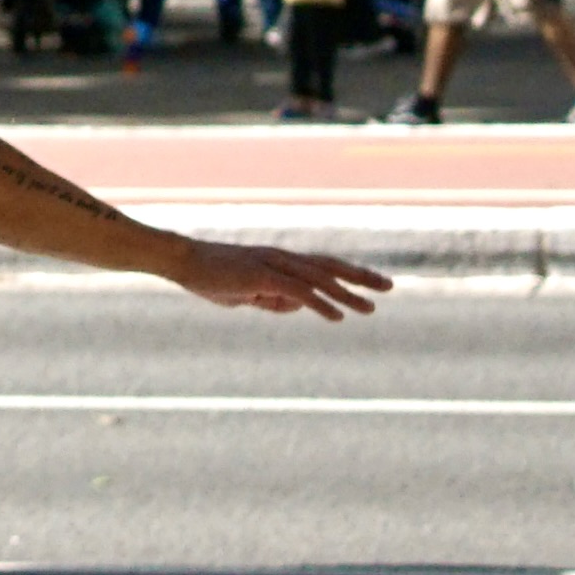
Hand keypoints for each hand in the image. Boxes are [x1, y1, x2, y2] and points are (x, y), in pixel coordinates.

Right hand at [158, 235, 389, 320]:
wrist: (185, 262)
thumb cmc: (213, 276)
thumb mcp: (249, 292)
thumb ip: (274, 298)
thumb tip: (298, 307)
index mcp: (282, 261)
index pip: (324, 265)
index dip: (350, 272)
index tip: (374, 282)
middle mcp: (284, 258)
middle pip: (331, 266)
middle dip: (361, 276)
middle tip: (389, 286)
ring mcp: (274, 265)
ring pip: (320, 280)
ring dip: (347, 294)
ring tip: (370, 308)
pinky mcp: (263, 276)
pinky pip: (298, 291)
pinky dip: (320, 304)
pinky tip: (337, 316)